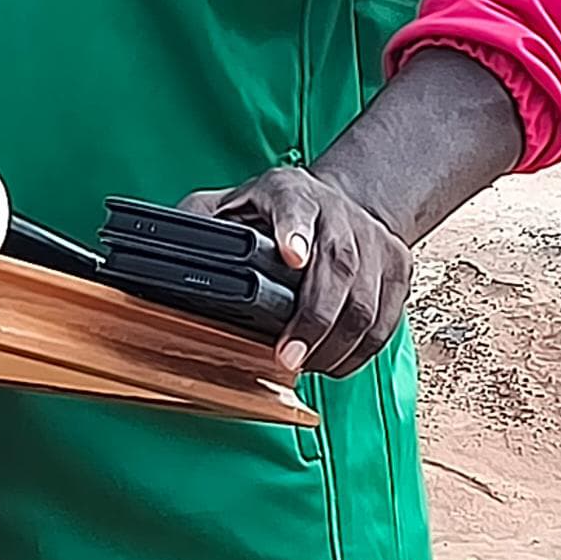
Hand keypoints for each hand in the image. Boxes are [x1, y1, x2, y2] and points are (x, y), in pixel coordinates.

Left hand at [181, 166, 414, 378]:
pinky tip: (332, 362)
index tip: (291, 256)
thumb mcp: (233, 202)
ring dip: (336, 346)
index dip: (294, 232)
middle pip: (338, 267)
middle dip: (313, 319)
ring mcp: (374, 241)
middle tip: (287, 358)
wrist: (347, 200)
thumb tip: (161, 247)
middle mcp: (338, 214)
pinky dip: (359, 351)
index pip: (294, 207)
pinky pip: (385, 321)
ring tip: (306, 367)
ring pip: (366, 301)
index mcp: (290, 192)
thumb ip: (199, 221)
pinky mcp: (399, 268)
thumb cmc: (278, 211)